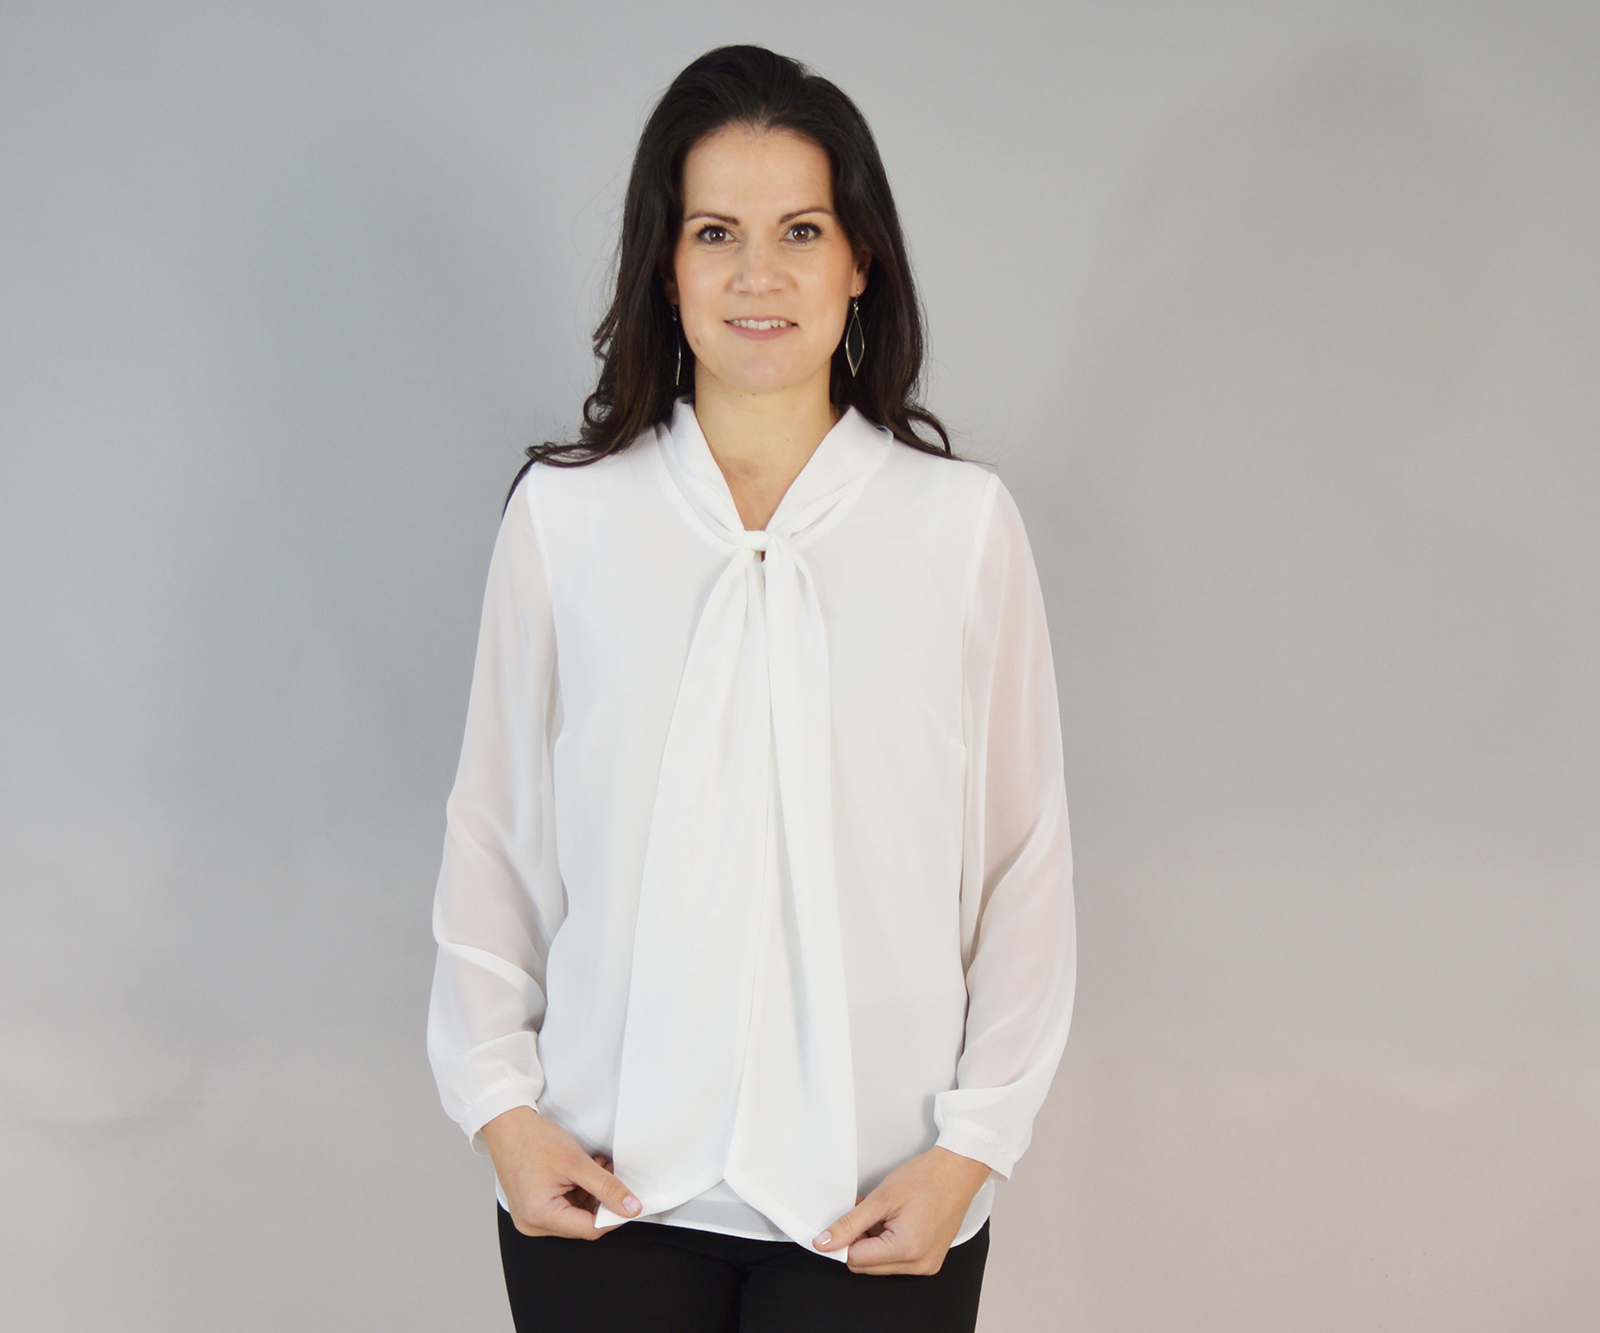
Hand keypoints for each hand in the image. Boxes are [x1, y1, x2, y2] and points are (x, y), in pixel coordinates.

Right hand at [480, 1105, 642, 1239]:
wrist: (506, 1125)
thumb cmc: (532, 1139)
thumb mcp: (576, 1163)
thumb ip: (607, 1187)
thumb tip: (630, 1207)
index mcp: (540, 1216)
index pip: (589, 1229)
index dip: (614, 1215)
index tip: (630, 1202)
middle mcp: (532, 1223)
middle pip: (581, 1224)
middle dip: (602, 1202)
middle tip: (614, 1177)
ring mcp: (530, 1217)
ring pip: (574, 1216)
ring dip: (591, 1195)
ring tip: (598, 1168)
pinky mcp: (531, 1207)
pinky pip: (562, 1208)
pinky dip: (577, 1193)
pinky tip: (583, 1173)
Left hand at [812, 1146, 992, 1274]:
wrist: (959, 1170)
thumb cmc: (926, 1178)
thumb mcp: (881, 1198)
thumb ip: (849, 1223)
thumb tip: (824, 1243)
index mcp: (906, 1250)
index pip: (855, 1259)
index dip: (842, 1240)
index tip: (839, 1222)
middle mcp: (919, 1265)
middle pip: (867, 1266)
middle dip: (858, 1241)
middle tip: (862, 1211)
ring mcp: (927, 1265)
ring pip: (881, 1264)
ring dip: (872, 1242)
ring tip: (880, 1213)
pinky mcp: (931, 1260)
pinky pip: (897, 1260)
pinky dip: (888, 1243)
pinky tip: (892, 1220)